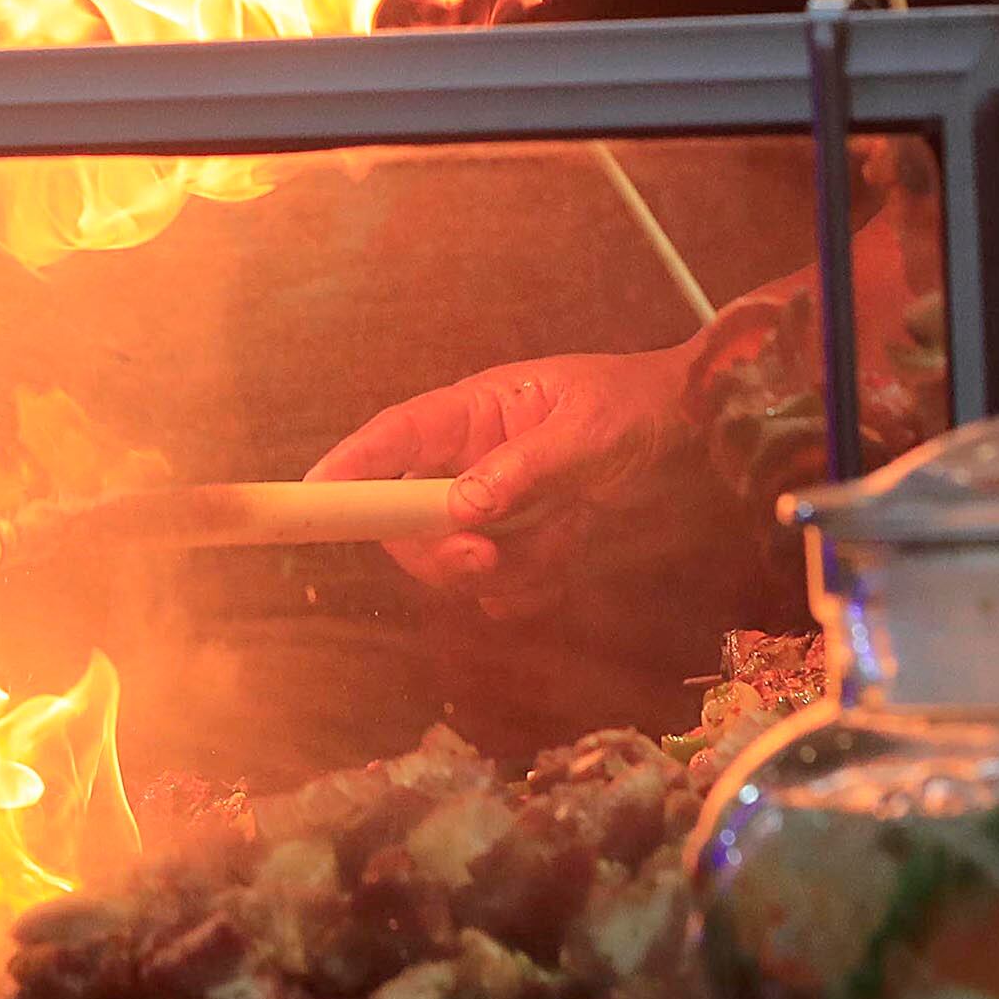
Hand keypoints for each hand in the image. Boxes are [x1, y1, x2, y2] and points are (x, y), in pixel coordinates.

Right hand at [308, 346, 696, 598]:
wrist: (686, 433)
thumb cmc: (633, 409)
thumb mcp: (587, 431)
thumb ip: (525, 468)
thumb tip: (460, 508)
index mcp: (471, 413)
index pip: (392, 438)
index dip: (346, 466)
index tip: (313, 494)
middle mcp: (466, 459)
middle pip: (407, 521)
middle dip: (441, 551)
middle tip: (488, 559)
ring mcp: (489, 504)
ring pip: (453, 563)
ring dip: (505, 571)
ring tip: (563, 540)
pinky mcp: (516, 543)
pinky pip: (497, 590)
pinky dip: (532, 588)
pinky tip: (569, 556)